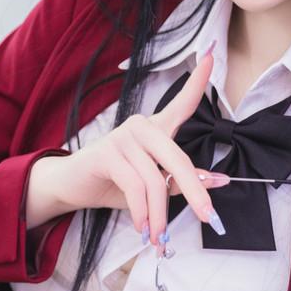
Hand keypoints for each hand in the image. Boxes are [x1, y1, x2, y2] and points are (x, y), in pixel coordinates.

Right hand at [47, 42, 229, 246]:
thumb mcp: (154, 184)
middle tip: (209, 218)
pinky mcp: (107, 153)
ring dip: (159, 215)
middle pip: (178, 159)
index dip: (198, 81)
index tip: (211, 55)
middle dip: (195, 193)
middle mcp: (142, 126)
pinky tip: (140, 225)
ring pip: (155, 181)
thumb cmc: (115, 183)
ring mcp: (123, 136)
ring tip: (157, 236)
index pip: (181, 103)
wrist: (72, 187)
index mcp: (156, 128)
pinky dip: (141, 212)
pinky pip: (135, 187)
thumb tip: (218, 181)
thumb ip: (183, 180)